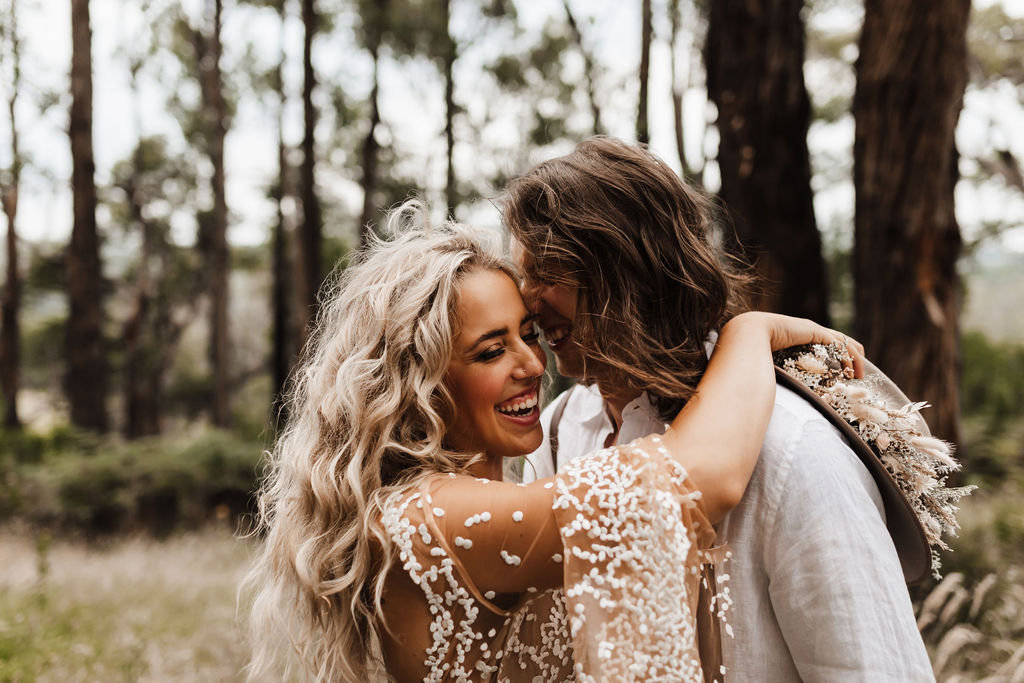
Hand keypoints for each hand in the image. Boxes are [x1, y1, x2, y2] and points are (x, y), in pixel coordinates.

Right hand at [728, 312, 866, 377]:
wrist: (747, 335)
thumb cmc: (752, 353)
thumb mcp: (769, 366)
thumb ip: (776, 377)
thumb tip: (769, 400)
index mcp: (801, 338)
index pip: (829, 343)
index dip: (840, 357)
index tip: (845, 375)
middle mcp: (810, 332)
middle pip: (841, 340)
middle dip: (853, 357)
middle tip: (857, 376)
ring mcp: (813, 330)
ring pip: (844, 341)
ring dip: (854, 359)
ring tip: (857, 375)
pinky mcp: (815, 332)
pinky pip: (838, 344)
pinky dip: (847, 357)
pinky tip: (849, 370)